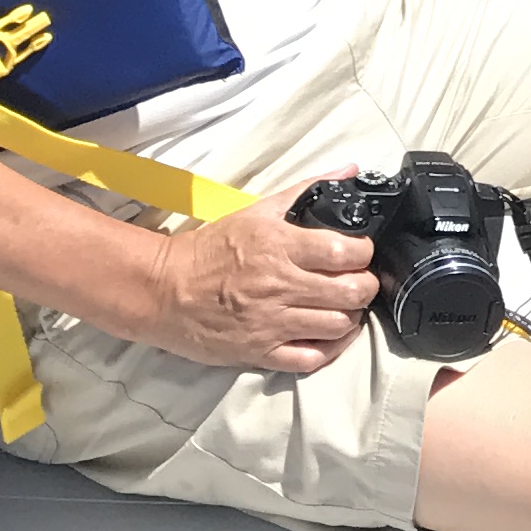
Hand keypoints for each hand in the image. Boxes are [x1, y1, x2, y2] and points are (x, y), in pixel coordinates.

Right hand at [147, 188, 380, 373]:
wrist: (163, 290)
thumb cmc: (211, 249)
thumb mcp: (257, 210)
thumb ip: (307, 190)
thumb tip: (350, 171)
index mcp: (280, 246)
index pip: (345, 252)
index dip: (364, 253)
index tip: (361, 252)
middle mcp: (279, 286)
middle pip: (351, 292)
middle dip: (366, 285)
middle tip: (360, 281)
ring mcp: (270, 323)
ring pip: (337, 326)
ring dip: (351, 316)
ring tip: (345, 306)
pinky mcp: (259, 353)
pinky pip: (311, 360)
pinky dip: (331, 350)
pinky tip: (331, 336)